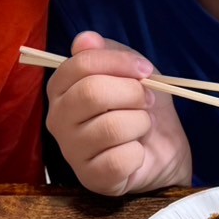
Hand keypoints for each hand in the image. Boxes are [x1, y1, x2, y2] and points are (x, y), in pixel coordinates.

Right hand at [44, 31, 191, 196]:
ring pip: (111, 127)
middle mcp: (57, 118)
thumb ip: (107, 52)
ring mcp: (70, 150)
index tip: (145, 70)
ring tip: (142, 126)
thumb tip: (85, 39)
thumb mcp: (130, 70)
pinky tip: (135, 153)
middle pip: (92, 93)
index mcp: (62, 87)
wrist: (162, 148)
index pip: (81, 63)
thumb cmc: (139, 105)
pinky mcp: (89, 178)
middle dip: (133, 93)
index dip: (119, 63)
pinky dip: (138, 154)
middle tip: (148, 100)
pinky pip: (118, 160)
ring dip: (140, 123)